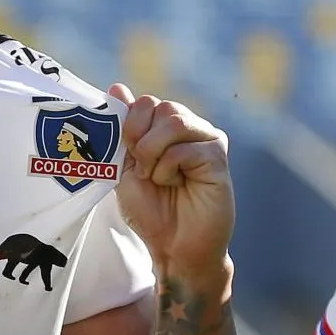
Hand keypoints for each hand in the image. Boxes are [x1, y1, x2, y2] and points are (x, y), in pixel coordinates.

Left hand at [109, 84, 233, 283]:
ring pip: (174, 120)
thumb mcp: (125, 167)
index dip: (130, 125)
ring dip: (154, 153)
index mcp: (166, 128)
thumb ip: (122, 130)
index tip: (128, 154)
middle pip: (160, 106)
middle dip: (141, 140)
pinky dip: (169, 168)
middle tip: (144, 170)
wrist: (174, 247)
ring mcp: (207, 140)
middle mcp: (190, 129)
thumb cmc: (151, 211)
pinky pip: (185, 147)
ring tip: (157, 178)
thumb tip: (117, 87)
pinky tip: (175, 184)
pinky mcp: (218, 156)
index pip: (146, 103)